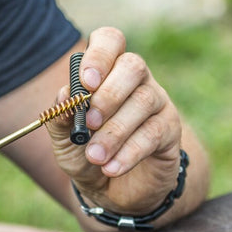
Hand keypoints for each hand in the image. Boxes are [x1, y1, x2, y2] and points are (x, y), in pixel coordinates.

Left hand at [44, 27, 183, 213]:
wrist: (109, 191)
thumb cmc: (85, 154)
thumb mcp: (64, 139)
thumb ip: (61, 116)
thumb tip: (64, 95)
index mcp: (107, 71)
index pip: (110, 41)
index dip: (99, 55)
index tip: (86, 83)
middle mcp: (135, 80)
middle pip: (133, 66)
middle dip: (109, 94)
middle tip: (90, 122)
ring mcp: (157, 103)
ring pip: (144, 102)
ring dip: (115, 131)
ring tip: (94, 156)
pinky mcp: (170, 130)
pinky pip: (154, 133)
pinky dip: (129, 152)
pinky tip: (112, 167)